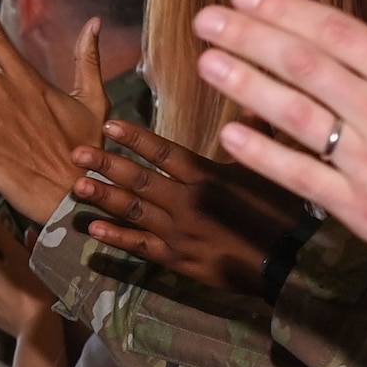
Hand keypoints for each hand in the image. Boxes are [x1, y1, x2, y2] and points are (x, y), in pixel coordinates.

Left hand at [68, 119, 307, 296]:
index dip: (135, 138)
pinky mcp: (176, 258)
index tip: (108, 126)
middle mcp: (187, 200)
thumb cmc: (283, 212)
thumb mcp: (271, 169)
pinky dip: (115, 238)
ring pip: (133, 210)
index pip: (164, 151)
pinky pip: (139, 246)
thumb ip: (257, 136)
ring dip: (103, 198)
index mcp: (208, 176)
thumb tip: (250, 104)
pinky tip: (93, 229)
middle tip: (76, 153)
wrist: (290, 262)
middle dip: (106, 165)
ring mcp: (178, 231)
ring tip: (76, 186)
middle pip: (139, 179)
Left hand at [193, 0, 366, 274]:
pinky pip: (300, 176)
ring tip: (205, 61)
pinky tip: (228, 135)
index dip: (287, 11)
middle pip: (306, 66)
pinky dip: (262, 154)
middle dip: (250, 37)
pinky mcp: (360, 208)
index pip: (341, 33)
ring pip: (295, 115)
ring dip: (245, 85)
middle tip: (205, 18)